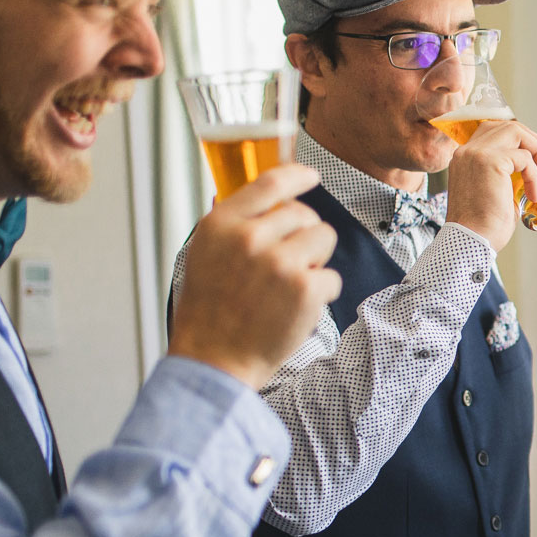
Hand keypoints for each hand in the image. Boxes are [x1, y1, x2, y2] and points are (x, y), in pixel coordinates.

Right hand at [169, 165, 340, 390]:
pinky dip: (321, 294)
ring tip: (290, 285)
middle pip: (304, 214)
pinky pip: (332, 277)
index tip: (310, 177)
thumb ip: (233, 225)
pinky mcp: (304, 289)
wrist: (215, 360)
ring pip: (324, 238)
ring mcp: (279, 263)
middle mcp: (250, 238)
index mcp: (222, 225)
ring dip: (316, 260)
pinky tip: (296, 309)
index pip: (269, 183)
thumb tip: (264, 199)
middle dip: (305, 236)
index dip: (296, 176)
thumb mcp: (204, 255)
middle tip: (286, 265)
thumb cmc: (210, 312)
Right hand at [444, 118, 536, 252]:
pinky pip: (524, 158)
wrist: (470, 242)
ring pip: (516, 132)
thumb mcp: (494, 192)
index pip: (491, 130)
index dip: (518, 137)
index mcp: (464, 157)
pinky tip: (532, 196)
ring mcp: (477, 154)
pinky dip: (534, 176)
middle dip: (534, 141)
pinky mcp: (491, 162)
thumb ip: (506, 176)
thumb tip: (532, 169)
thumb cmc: (483, 227)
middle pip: (507, 126)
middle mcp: (467, 151)